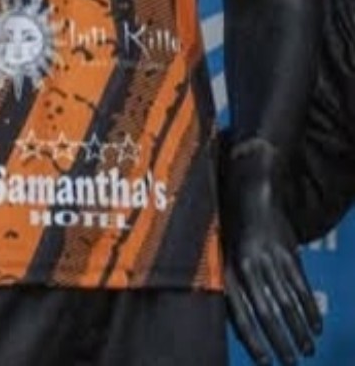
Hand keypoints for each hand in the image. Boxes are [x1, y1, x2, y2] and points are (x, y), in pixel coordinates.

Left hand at [221, 141, 321, 364]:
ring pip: (287, 302)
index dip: (252, 338)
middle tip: (293, 363)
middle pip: (267, 312)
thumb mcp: (223, 253)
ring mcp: (268, 258)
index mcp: (227, 268)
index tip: (264, 361)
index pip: (239, 312)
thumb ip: (232, 283)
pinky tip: (316, 325)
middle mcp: (247, 265)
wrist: (251, 191)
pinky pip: (300, 285)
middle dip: (281, 341)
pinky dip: (309, 308)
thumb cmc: (234, 226)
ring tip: (308, 349)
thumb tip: (239, 322)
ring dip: (299, 330)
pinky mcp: (287, 252)